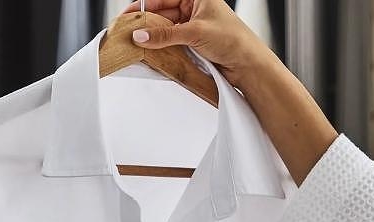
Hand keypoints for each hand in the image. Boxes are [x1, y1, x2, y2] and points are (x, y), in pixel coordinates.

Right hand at [123, 0, 269, 85]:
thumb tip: (140, 35)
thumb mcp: (194, 33)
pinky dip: (161, 47)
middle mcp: (193, 7)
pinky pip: (171, 42)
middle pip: (161, 13)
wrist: (247, 63)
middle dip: (145, 23)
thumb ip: (165, 36)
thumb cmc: (232, 39)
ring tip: (137, 45)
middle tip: (128, 34)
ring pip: (165, 29)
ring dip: (152, 37)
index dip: (143, 6)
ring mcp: (192, 25)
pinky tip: (151, 51)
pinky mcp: (193, 42)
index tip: (126, 17)